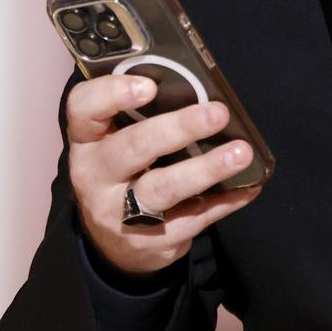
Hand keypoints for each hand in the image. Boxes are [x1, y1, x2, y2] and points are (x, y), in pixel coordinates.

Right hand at [67, 72, 260, 274]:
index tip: (150, 86)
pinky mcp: (148, 242)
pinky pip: (192, 219)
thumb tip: (201, 89)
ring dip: (206, 169)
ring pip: (162, 188)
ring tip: (241, 153)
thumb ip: (141, 118)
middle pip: (133, 147)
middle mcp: (95, 177)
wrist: (113, 244)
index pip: (83, 109)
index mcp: (87, 141)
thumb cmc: (125, 174)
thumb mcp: (116, 144)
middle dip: (178, 128)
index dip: (113, 94)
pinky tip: (248, 186)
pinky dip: (224, 201)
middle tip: (217, 114)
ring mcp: (119, 214)